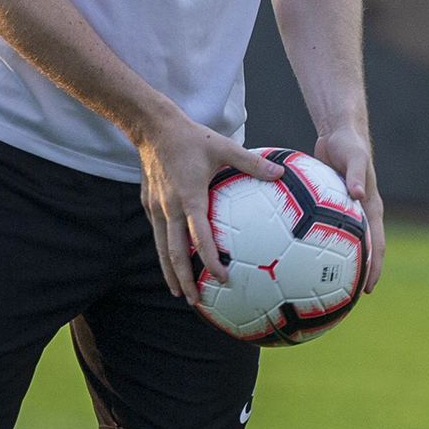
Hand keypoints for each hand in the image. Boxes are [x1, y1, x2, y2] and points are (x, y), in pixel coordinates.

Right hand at [135, 112, 283, 298]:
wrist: (154, 127)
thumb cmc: (192, 137)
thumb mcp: (225, 147)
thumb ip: (252, 163)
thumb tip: (280, 173)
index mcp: (189, 197)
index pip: (200, 237)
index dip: (210, 260)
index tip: (221, 278)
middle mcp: (170, 208)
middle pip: (173, 253)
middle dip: (183, 279)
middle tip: (195, 300)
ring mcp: (156, 208)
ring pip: (161, 247)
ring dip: (170, 272)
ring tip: (180, 292)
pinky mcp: (148, 204)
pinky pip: (158, 233)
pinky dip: (164, 252)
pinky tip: (172, 260)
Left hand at [316, 127, 384, 292]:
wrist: (339, 133)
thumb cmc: (349, 144)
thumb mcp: (355, 157)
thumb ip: (356, 175)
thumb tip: (359, 194)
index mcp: (371, 209)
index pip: (377, 244)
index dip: (374, 268)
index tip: (368, 289)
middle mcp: (360, 214)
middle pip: (362, 251)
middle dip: (357, 275)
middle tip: (345, 299)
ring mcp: (345, 213)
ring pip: (342, 245)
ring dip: (336, 264)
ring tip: (320, 286)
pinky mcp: (329, 208)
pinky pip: (323, 230)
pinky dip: (316, 245)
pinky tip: (296, 255)